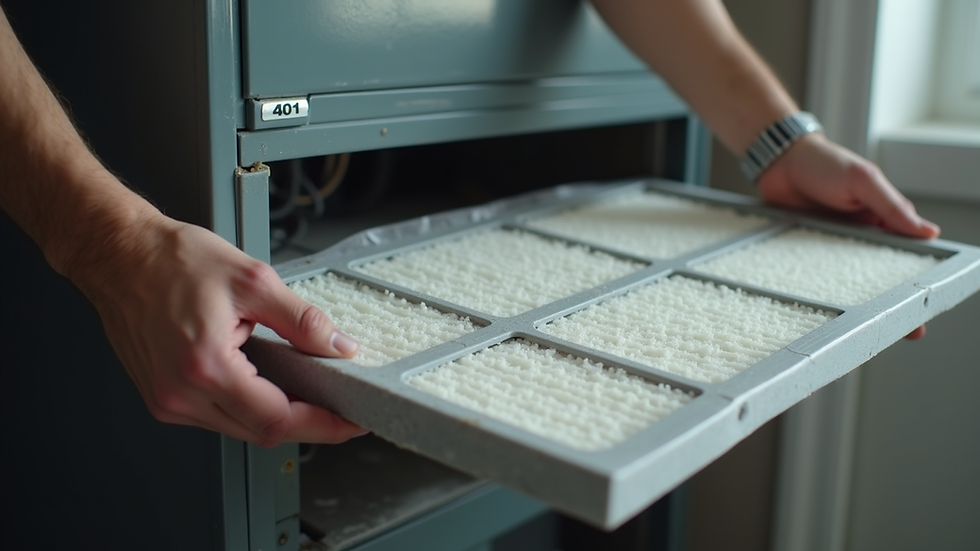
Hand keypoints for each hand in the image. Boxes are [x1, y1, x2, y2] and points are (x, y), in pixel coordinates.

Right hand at [70, 212, 364, 446]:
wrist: (119, 254)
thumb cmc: (173, 260)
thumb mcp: (254, 280)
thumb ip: (302, 320)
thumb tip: (338, 347)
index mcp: (205, 366)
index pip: (276, 419)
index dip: (321, 424)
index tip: (350, 420)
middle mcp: (180, 394)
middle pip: (260, 432)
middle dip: (305, 422)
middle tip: (337, 404)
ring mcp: (167, 400)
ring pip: (239, 429)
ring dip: (274, 414)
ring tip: (302, 387)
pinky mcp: (161, 398)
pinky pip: (216, 417)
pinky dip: (246, 406)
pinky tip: (262, 383)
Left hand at [758, 134, 938, 338]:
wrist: (780, 159)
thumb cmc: (826, 162)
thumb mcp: (863, 180)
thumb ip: (892, 206)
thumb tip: (928, 233)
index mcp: (883, 222)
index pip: (907, 256)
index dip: (916, 281)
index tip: (926, 306)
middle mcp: (860, 239)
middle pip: (878, 277)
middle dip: (890, 304)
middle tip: (903, 332)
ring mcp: (831, 248)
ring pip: (846, 283)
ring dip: (854, 305)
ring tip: (863, 333)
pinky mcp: (805, 251)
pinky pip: (813, 275)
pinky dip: (817, 292)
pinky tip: (821, 314)